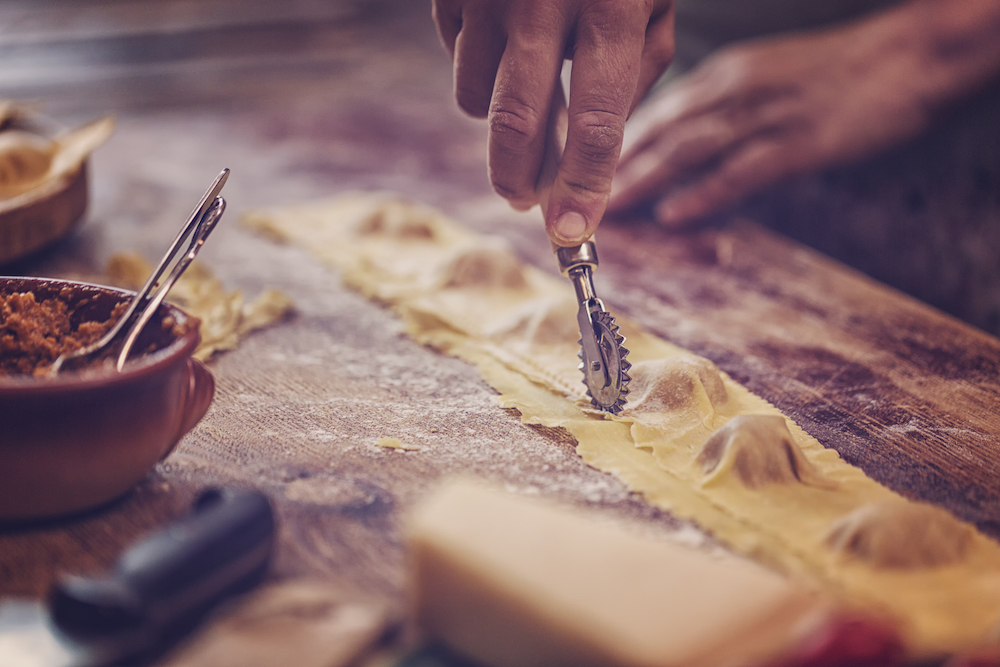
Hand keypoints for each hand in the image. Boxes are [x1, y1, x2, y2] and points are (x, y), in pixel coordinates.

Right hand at [433, 0, 674, 245]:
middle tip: (524, 200)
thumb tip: (594, 150)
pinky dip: (479, 65)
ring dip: (500, 116)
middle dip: (517, 180)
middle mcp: (542, 1)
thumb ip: (637, 69)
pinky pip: (455, 58)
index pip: (599, 121)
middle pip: (516, 125)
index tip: (573, 232)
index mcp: (611, 4)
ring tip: (527, 85)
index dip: (585, 185)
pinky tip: (504, 34)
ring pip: (474, 100)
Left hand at [608, 1, 999, 227]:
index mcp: (720, 76)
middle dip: (609, 169)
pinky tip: (673, 214)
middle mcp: (732, 90)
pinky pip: (742, 169)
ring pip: (688, 149)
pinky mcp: (801, 140)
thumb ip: (713, 112)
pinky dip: (704, 193)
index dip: (605, 146)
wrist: (906, 56)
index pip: (650, 113)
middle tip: (570, 202)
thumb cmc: (832, 75)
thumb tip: (668, 149)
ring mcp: (766, 114)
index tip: (572, 175)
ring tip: (604, 211)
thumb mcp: (761, 80)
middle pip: (657, 132)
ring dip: (641, 182)